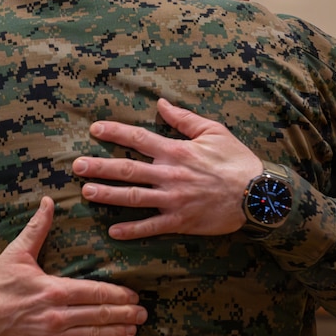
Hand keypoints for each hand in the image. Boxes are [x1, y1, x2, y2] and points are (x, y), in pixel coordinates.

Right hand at [0, 196, 146, 335]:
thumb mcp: (15, 254)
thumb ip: (37, 229)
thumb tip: (48, 201)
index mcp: (53, 290)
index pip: (96, 292)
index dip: (118, 295)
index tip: (133, 295)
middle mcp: (57, 316)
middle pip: (100, 315)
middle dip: (125, 314)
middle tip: (143, 314)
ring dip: (117, 333)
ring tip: (133, 330)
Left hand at [74, 98, 263, 238]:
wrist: (258, 195)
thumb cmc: (237, 160)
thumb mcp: (213, 131)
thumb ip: (183, 118)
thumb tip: (160, 103)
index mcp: (176, 150)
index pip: (138, 138)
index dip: (114, 132)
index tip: (94, 129)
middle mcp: (169, 174)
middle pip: (127, 170)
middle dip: (99, 167)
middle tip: (77, 167)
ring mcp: (173, 199)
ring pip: (133, 198)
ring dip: (107, 195)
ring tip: (86, 192)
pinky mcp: (180, 221)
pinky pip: (151, 226)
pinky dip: (131, 230)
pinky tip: (113, 231)